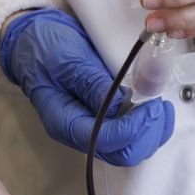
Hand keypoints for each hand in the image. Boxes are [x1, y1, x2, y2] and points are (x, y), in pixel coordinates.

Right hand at [0, 9, 174, 166]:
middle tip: (158, 105)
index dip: (134, 127)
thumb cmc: (46, 48)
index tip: (151, 105)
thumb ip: (95, 84)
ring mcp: (93, 129)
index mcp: (65, 122)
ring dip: (152, 130)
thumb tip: (122, 105)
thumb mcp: (68, 60)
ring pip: (132, 148)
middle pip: (123, 153)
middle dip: (147, 132)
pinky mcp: (105, 121)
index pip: (106, 141)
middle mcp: (80, 134)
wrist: (35, 41)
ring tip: (158, 104)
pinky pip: (133, 135)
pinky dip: (149, 124)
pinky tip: (155, 105)